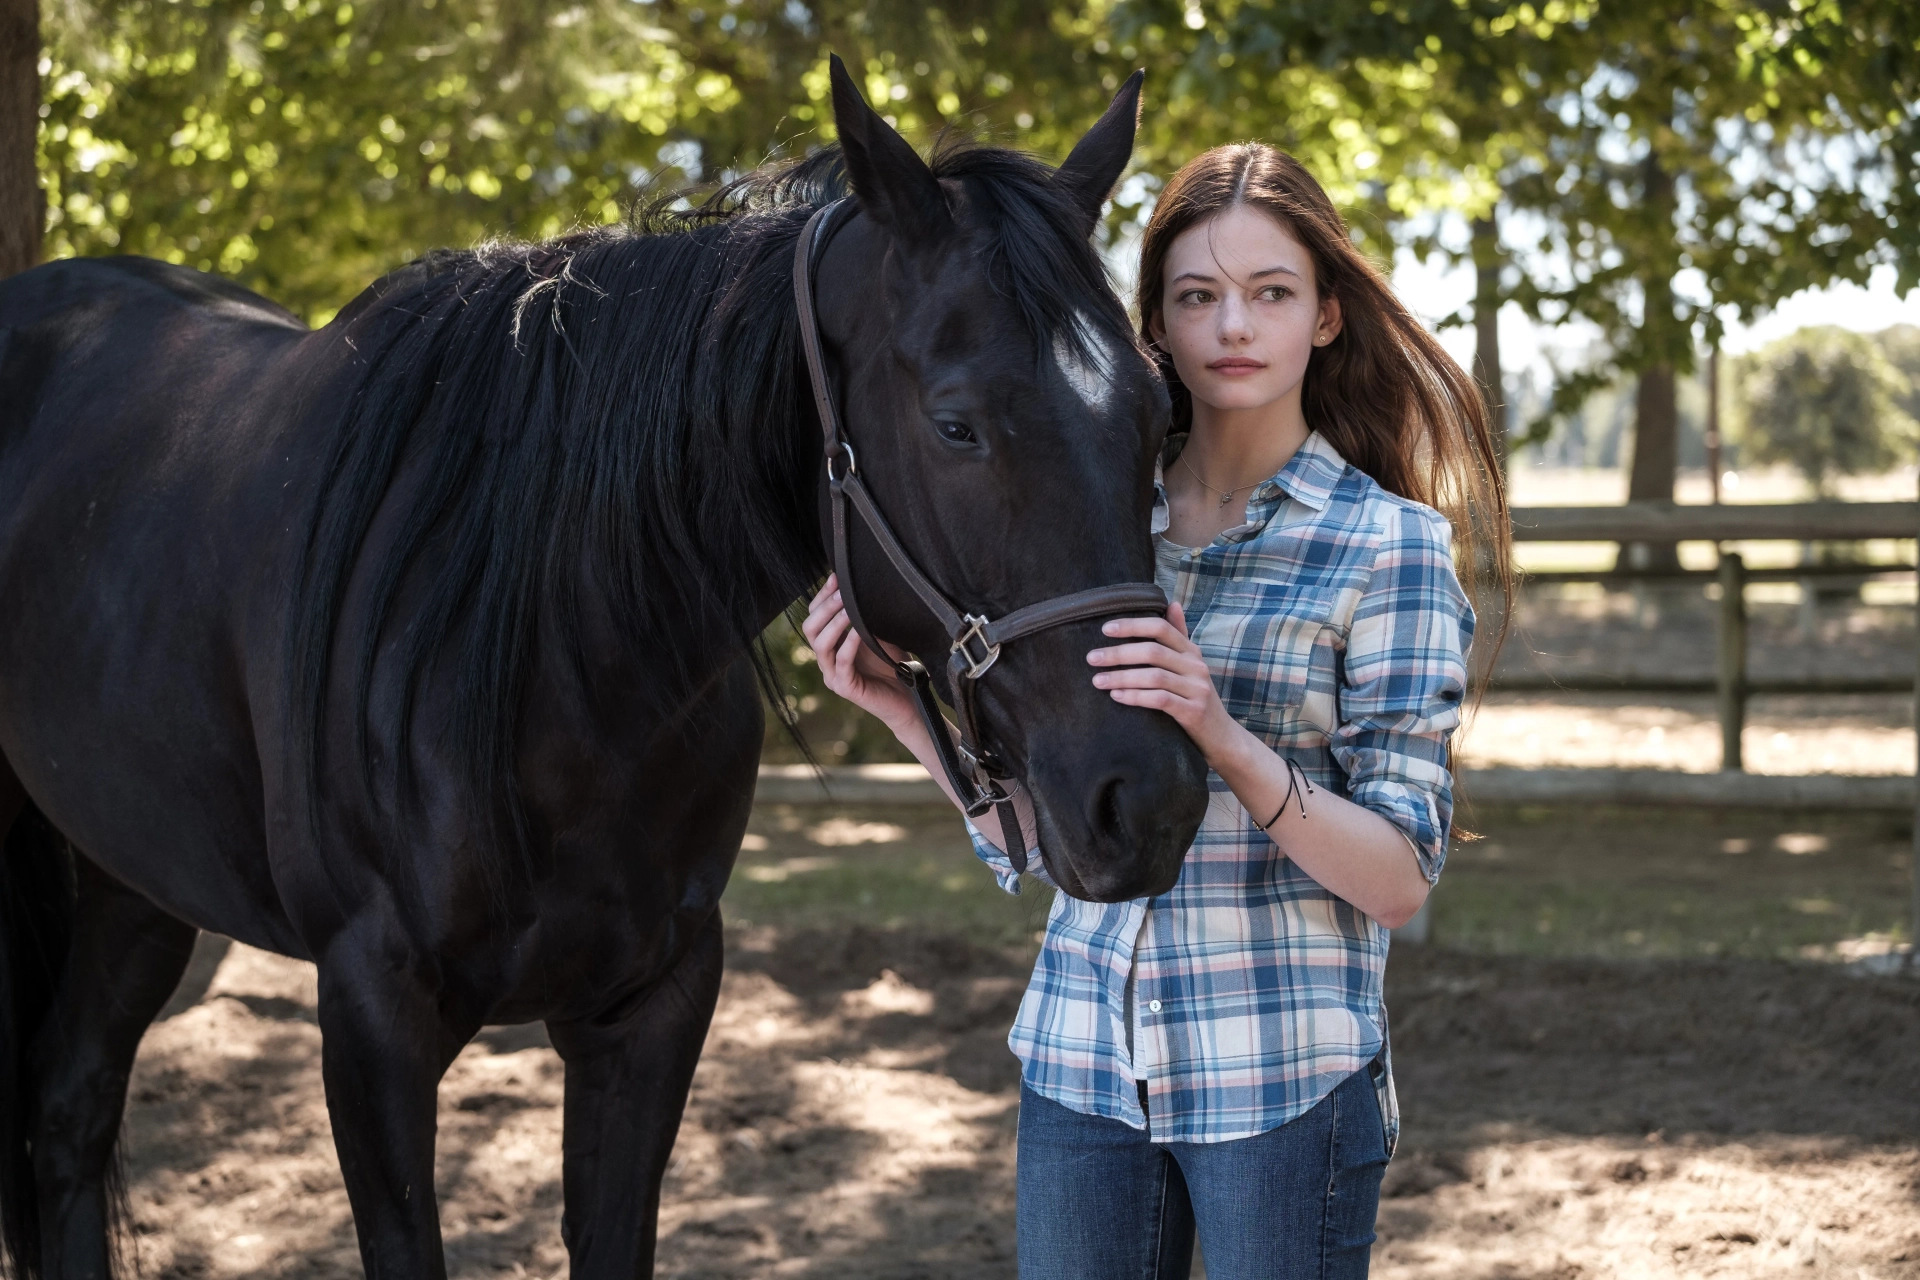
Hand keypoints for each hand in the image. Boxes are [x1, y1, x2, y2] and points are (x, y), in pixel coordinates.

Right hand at [800, 575, 915, 728]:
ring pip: (821, 645)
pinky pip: (842, 662)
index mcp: (831, 646)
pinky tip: (859, 630)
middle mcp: (826, 660)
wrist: (908, 698)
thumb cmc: (893, 664)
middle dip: (825, 607)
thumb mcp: (878, 633)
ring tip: (849, 607)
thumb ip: (866, 616)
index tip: (836, 577)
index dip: (822, 596)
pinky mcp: (845, 688)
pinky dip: (849, 643)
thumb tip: (863, 586)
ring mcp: (833, 675)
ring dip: (834, 623)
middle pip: (810, 628)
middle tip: (842, 593)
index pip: (815, 616)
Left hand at [1087, 602, 1245, 764]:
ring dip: (1122, 677)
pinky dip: (1136, 697)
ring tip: (1098, 680)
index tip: (1105, 629)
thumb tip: (1172, 603)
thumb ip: (1179, 636)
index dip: (1132, 625)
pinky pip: (1160, 700)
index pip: (1161, 628)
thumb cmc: (1196, 698)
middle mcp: (1196, 666)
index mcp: (1192, 651)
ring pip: (1154, 676)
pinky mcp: (1193, 712)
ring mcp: (1196, 689)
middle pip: (1153, 651)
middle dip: (1119, 653)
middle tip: (1092, 658)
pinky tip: (1117, 696)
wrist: (1221, 736)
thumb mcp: (1191, 665)